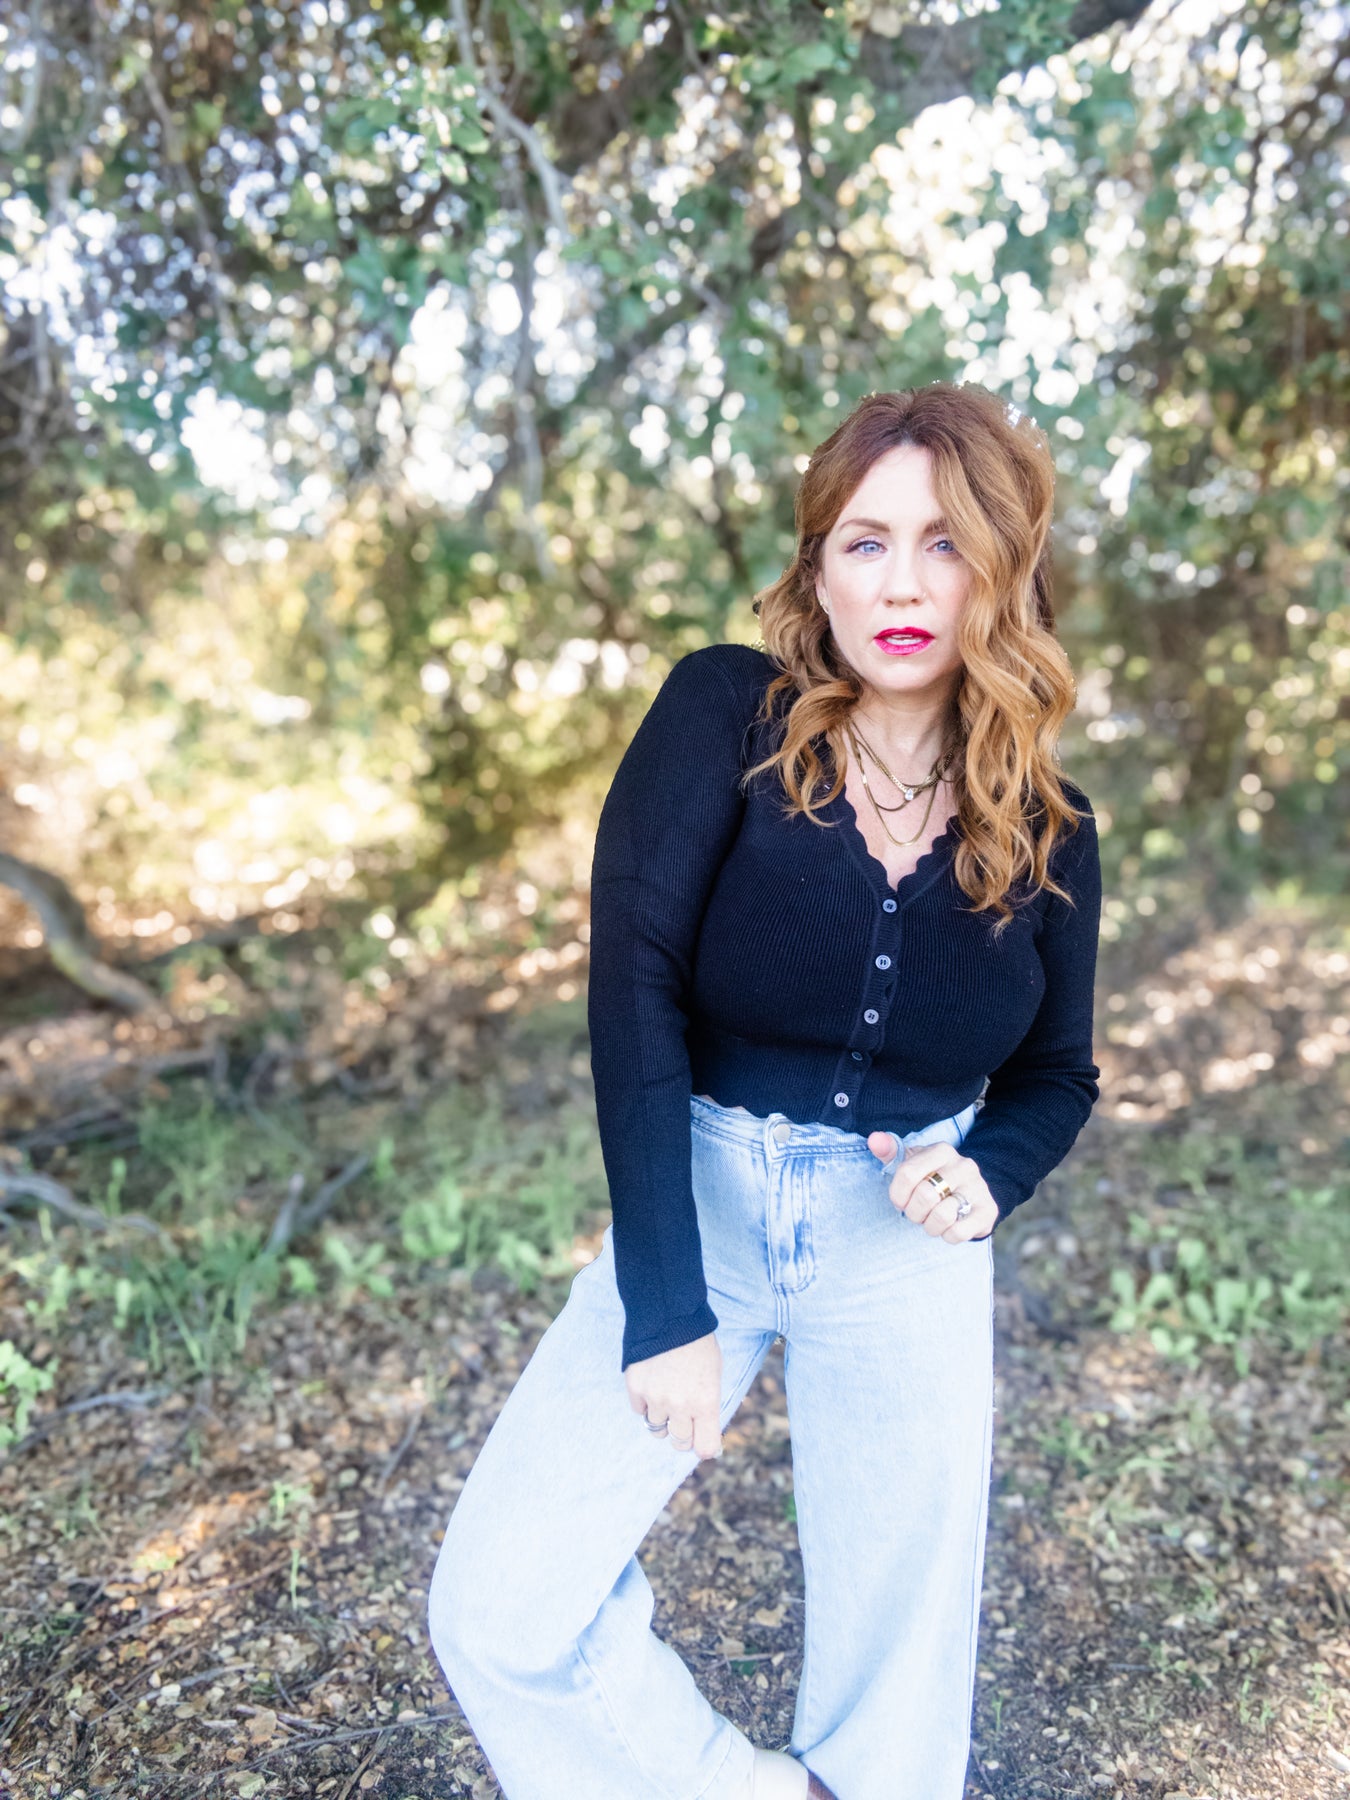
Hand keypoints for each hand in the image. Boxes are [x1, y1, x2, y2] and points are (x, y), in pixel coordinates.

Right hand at [625, 1332, 723, 1460]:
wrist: (669, 1315)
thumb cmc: (698, 1343)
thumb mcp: (714, 1374)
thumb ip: (708, 1404)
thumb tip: (705, 1429)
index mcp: (706, 1402)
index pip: (705, 1447)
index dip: (704, 1445)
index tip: (702, 1438)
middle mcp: (680, 1405)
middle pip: (679, 1442)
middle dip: (683, 1434)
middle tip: (683, 1418)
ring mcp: (655, 1398)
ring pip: (657, 1430)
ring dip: (663, 1419)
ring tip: (667, 1397)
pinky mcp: (636, 1388)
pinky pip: (640, 1410)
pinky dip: (646, 1404)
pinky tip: (653, 1385)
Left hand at [867, 1132, 997, 1242]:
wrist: (969, 1195)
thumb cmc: (930, 1179)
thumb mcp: (911, 1163)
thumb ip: (889, 1151)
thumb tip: (874, 1139)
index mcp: (942, 1150)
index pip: (907, 1173)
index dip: (898, 1195)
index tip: (901, 1201)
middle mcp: (963, 1165)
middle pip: (924, 1197)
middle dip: (914, 1213)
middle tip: (918, 1213)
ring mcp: (979, 1188)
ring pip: (941, 1217)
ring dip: (930, 1226)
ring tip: (932, 1220)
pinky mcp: (988, 1211)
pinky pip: (958, 1232)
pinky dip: (946, 1236)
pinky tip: (948, 1228)